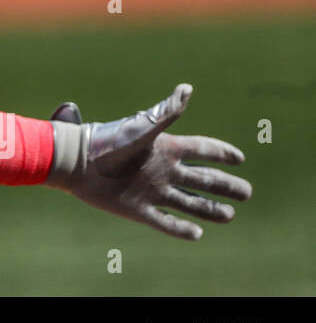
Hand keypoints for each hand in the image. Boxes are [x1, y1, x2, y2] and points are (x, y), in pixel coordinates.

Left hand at [45, 84, 251, 239]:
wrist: (76, 163)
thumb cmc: (108, 141)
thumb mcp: (141, 128)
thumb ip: (165, 113)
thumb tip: (187, 88)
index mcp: (165, 149)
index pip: (202, 150)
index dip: (221, 153)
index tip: (240, 157)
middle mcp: (162, 170)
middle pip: (203, 179)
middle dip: (225, 186)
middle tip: (246, 192)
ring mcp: (151, 191)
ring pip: (189, 202)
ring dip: (209, 209)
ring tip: (229, 215)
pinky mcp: (136, 209)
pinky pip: (164, 222)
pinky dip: (181, 229)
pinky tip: (197, 234)